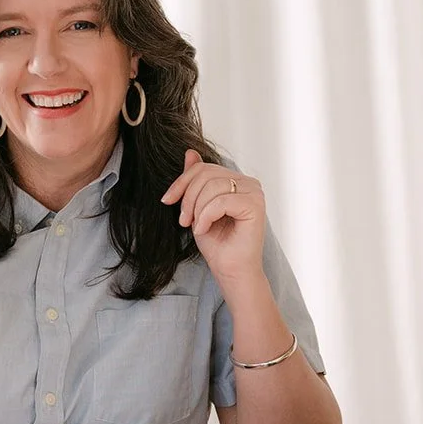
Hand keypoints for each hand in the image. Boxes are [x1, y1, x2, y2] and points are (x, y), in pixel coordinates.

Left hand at [160, 149, 265, 284]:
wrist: (230, 271)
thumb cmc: (218, 244)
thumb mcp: (197, 208)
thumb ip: (195, 181)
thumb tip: (190, 152)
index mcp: (236, 181)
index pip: (204, 168)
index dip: (181, 182)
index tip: (167, 200)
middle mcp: (249, 183)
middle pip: (207, 173)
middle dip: (188, 197)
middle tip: (183, 221)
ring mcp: (254, 192)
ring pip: (212, 186)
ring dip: (196, 209)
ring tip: (195, 226)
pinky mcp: (255, 205)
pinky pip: (221, 201)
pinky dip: (206, 216)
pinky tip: (205, 229)